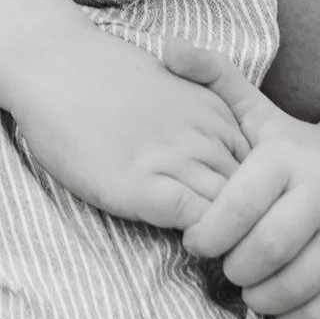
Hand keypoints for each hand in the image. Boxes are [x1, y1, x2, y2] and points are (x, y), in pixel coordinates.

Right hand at [10, 33, 247, 231]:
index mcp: (217, 111)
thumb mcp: (173, 86)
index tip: (247, 218)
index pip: (262, 169)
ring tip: (224, 257)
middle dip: (254, 224)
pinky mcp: (143, 186)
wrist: (57, 61)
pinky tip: (190, 245)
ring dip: (230, 237)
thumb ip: (198, 117)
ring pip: (231, 213)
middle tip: (246, 249)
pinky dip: (200, 239)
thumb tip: (208, 154)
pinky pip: (194, 221)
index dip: (258, 199)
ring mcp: (176, 159)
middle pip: (255, 196)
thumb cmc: (104, 76)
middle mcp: (205, 135)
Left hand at [164, 44, 319, 318]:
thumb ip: (214, 79)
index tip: (195, 239)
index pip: (239, 205)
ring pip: (296, 283)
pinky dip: (292, 316)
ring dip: (260, 295)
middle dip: (233, 267)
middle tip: (222, 265)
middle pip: (268, 248)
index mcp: (289, 158)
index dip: (207, 232)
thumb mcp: (258, 112)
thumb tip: (167, 48)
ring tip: (246, 285)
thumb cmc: (294, 149)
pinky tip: (276, 301)